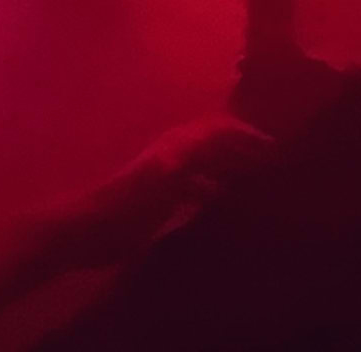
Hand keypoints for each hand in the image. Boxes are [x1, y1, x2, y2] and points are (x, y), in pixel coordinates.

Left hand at [54, 117, 271, 267]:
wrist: (85, 231)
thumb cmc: (123, 205)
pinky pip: (194, 186)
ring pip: (204, 163)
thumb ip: (190, 152)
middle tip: (272, 161)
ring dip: (229, 166)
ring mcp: (165, 177)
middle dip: (241, 147)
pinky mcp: (158, 200)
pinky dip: (212, 187)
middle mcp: (173, 155)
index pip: (218, 129)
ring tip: (256, 179)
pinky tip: (223, 202)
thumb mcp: (159, 177)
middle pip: (213, 143)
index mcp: (176, 146)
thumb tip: (221, 131)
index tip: (274, 145)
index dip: (246, 134)